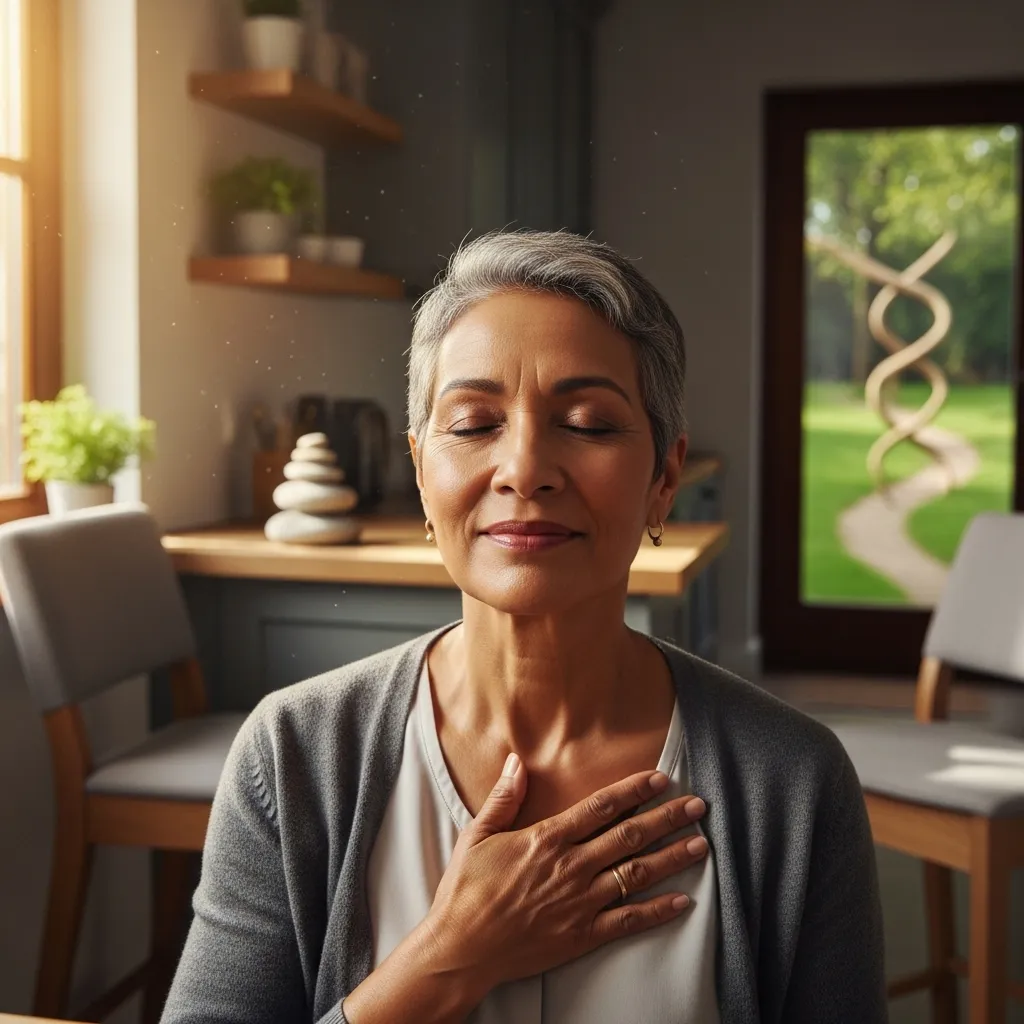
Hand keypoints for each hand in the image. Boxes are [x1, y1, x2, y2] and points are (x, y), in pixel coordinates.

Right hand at [418, 755, 707, 1001]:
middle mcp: (570, 867)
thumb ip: (503, 798)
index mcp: (546, 839)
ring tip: (701, 845)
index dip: (633, 790)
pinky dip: (659, 911)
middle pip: (629, 835)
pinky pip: (629, 920)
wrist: (461, 949)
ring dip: (672, 858)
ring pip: (636, 874)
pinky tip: (683, 901)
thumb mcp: (477, 835)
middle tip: (698, 806)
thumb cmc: (466, 890)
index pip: (601, 806)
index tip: (660, 778)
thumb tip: (516, 761)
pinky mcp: (582, 934)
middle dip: (667, 818)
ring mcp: (580, 902)